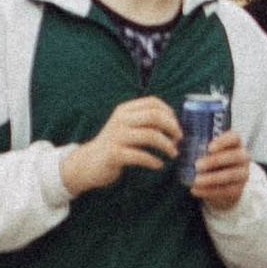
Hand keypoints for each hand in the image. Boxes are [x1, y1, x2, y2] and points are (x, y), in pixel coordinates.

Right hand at [59, 95, 182, 200]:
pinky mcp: (114, 154)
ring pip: (150, 136)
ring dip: (167, 146)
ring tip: (173, 153)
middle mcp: (120, 120)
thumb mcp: (126, 126)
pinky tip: (158, 164)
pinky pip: (141, 155)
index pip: (152, 102)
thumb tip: (174, 123)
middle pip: (154, 116)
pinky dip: (154, 161)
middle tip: (179, 139)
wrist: (87, 163)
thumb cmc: (114, 145)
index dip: (169, 112)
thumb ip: (143, 121)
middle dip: (172, 127)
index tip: (176, 125)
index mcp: (124, 110)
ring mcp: (116, 136)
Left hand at [190, 131, 252, 212]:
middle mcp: (243, 157)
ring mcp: (243, 174)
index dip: (223, 141)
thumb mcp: (207, 153)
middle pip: (234, 156)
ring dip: (211, 178)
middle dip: (215, 161)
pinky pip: (225, 190)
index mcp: (235, 144)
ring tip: (196, 180)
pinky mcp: (238, 189)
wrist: (221, 185)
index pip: (234, 137)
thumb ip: (198, 147)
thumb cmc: (211, 163)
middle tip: (197, 165)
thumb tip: (177, 143)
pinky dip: (209, 191)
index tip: (209, 147)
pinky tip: (195, 190)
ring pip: (230, 175)